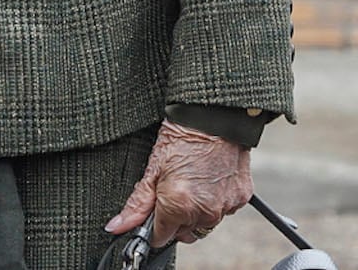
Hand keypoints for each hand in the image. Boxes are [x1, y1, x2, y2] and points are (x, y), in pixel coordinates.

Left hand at [106, 119, 252, 247]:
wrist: (214, 119)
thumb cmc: (180, 138)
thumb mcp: (152, 169)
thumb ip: (137, 204)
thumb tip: (117, 227)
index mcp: (179, 205)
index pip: (162, 237)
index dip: (152, 229)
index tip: (149, 218)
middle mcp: (205, 211)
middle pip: (184, 234)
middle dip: (173, 221)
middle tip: (168, 194)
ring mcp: (225, 206)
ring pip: (204, 225)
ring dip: (194, 214)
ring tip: (188, 186)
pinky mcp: (240, 199)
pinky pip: (222, 212)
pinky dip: (213, 203)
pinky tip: (206, 182)